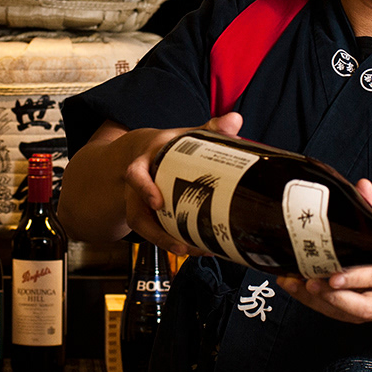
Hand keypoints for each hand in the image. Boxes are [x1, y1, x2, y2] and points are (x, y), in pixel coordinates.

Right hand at [119, 112, 243, 256]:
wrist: (142, 153)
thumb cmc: (166, 146)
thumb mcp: (182, 135)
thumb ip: (209, 128)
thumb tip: (235, 120)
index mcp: (143, 163)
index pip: (136, 176)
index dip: (144, 189)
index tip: (157, 203)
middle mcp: (136, 189)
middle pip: (137, 215)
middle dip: (157, 233)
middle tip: (182, 246)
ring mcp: (140, 205)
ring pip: (146, 229)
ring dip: (168, 243)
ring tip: (193, 251)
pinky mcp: (148, 217)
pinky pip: (157, 232)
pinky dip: (176, 241)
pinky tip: (198, 248)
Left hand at [278, 267, 371, 323]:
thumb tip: (363, 186)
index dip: (355, 279)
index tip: (334, 276)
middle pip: (360, 305)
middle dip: (331, 295)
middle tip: (310, 282)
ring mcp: (370, 311)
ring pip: (342, 312)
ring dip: (314, 299)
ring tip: (295, 283)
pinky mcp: (353, 316)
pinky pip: (330, 313)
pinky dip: (309, 300)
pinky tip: (294, 287)